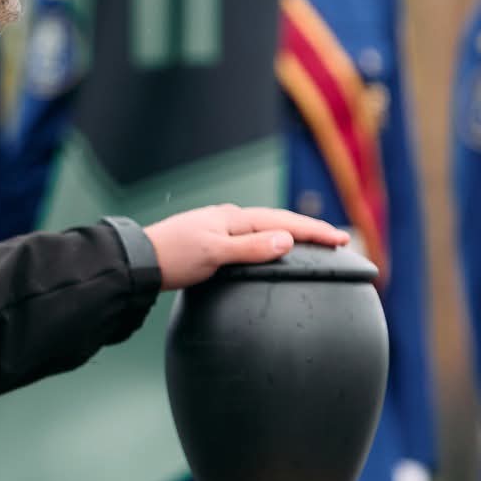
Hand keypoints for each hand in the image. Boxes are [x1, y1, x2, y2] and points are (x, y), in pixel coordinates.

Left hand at [142, 204, 349, 289]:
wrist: (137, 262)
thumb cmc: (172, 257)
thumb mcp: (213, 254)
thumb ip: (250, 248)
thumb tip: (288, 240)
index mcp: (234, 218)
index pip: (284, 222)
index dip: (315, 231)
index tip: (343, 239)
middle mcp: (230, 219)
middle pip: (279, 221)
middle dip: (311, 230)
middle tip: (340, 240)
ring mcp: (222, 229)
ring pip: (267, 229)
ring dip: (294, 234)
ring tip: (317, 243)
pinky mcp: (214, 243)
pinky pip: (254, 239)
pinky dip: (273, 243)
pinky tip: (276, 250)